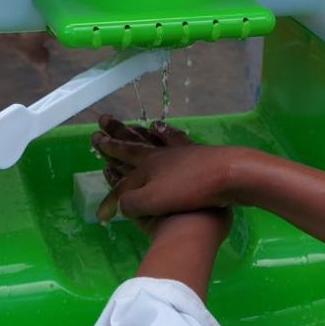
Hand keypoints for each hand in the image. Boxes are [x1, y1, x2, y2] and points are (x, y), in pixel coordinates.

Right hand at [93, 115, 242, 222]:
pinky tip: (165, 129)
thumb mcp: (152, 202)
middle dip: (115, 135)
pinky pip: (176, 139)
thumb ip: (131, 202)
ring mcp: (179, 151)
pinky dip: (167, 133)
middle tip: (102, 121)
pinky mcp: (198, 153)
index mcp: (146, 167)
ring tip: (133, 124)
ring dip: (140, 132)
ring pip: (154, 138)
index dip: (107, 169)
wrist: (228, 175)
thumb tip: (122, 203)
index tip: (96, 176)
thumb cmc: (188, 190)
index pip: (121, 167)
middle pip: (132, 143)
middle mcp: (159, 154)